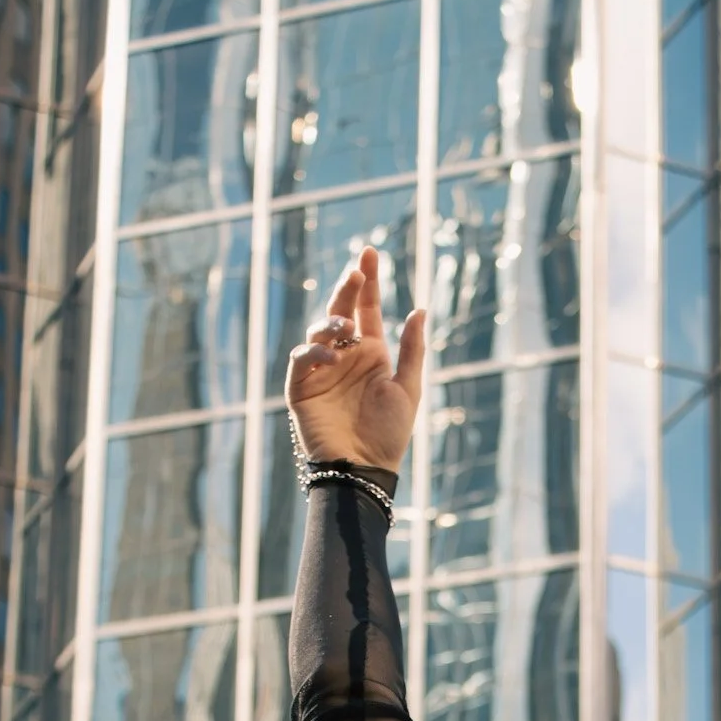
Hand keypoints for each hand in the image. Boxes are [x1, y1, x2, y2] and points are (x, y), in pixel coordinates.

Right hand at [286, 245, 425, 469]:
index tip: (370, 252)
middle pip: (340, 312)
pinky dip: (313, 352)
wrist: (365, 468)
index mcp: (369, 354)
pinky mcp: (301, 389)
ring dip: (330, 322)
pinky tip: (332, 355)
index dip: (367, 282)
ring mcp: (321, 372)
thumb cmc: (389, 433)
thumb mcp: (408, 388)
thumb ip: (413, 349)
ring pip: (317, 332)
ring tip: (344, 324)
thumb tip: (420, 310)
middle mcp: (344, 358)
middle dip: (347, 289)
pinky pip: (300, 361)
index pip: (365, 310)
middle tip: (356, 270)